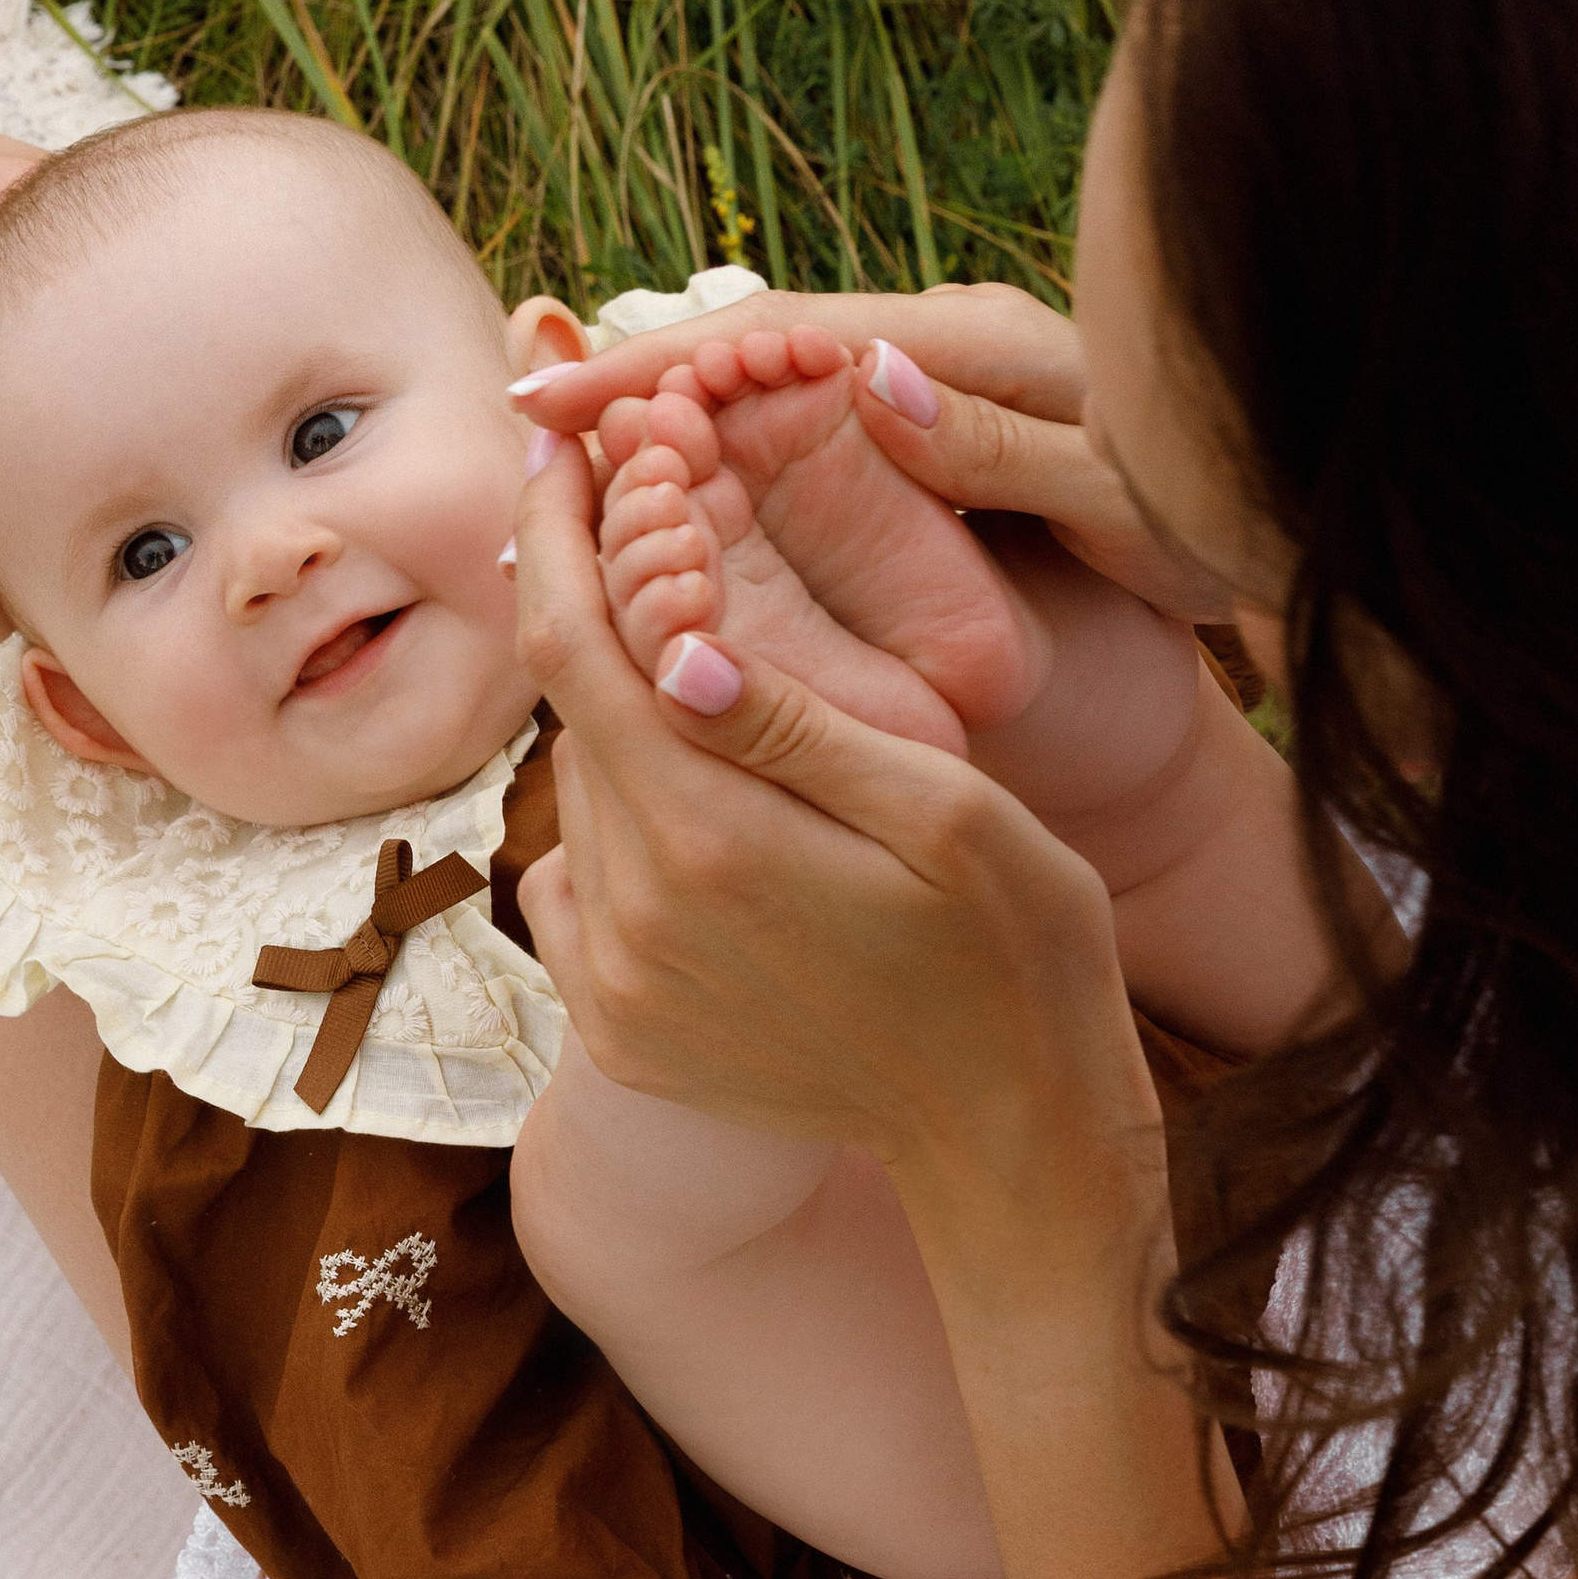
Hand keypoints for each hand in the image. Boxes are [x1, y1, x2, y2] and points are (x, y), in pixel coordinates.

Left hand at [510, 433, 1154, 1188]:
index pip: (581, 645)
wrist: (1015, 1141)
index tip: (560, 437)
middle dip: (596, 605)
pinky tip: (693, 805)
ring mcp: (616, 988)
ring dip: (616, 717)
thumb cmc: (1020, 955)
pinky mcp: (622, 1034)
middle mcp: (634, 919)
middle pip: (570, 713)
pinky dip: (617, 824)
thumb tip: (668, 641)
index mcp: (711, 840)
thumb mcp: (946, 812)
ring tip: (685, 658)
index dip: (557, 528)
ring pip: (578, 795)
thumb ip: (799, 725)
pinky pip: (577, 887)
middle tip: (636, 511)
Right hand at [515, 281, 1207, 617]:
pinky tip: (665, 496)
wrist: (1310, 534)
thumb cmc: (1232, 521)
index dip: (670, 372)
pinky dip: (731, 467)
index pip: (787, 346)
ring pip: (774, 407)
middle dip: (640, 388)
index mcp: (977, 349)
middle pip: (759, 361)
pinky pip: (812, 456)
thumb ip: (998, 447)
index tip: (563, 397)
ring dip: (670, 431)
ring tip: (558, 453)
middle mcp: (942, 361)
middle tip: (520, 410)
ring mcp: (939, 406)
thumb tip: (864, 376)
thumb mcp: (1125, 495)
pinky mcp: (943, 456)